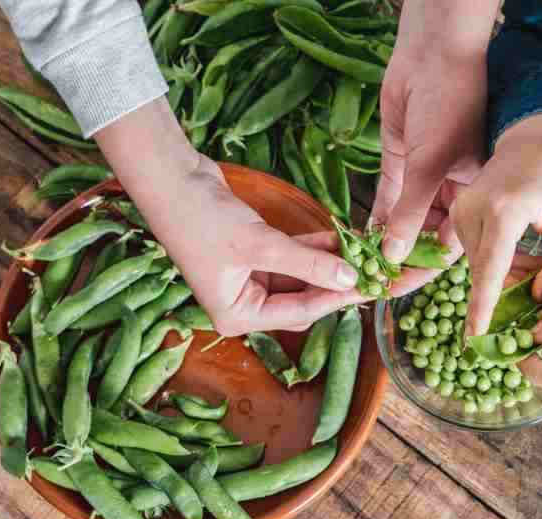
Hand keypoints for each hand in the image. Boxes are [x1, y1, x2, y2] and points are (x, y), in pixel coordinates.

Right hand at [95, 98, 361, 335]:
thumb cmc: (203, 220)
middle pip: (301, 299)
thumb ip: (307, 263)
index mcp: (237, 316)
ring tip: (360, 250)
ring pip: (298, 277)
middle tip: (370, 271)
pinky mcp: (252, 254)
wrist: (171, 179)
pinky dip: (310, 248)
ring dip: (325, 263)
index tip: (371, 287)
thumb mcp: (260, 245)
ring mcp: (247, 279)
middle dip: (332, 283)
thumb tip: (350, 278)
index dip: (336, 298)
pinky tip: (338, 238)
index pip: (299, 313)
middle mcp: (242, 304)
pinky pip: (290, 257)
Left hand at [372, 0, 499, 286]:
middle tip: (375, 284)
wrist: (433, 52)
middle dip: (402, 260)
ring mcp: (425, 176)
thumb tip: (394, 255)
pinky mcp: (402, 161)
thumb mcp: (431, 165)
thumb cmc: (449, 104)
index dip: (427, 269)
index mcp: (475, 192)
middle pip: (425, 236)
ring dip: (385, 241)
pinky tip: (359, 238)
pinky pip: (389, 198)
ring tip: (362, 266)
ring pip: (405, 219)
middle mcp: (451, 189)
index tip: (403, 290)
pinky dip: (376, 217)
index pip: (452, 243)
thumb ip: (411, 212)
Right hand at [451, 112, 541, 336]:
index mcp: (502, 211)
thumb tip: (541, 295)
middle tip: (541, 285)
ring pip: (479, 266)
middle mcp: (471, 211)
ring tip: (534, 259)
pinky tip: (518, 250)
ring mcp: (459, 213)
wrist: (529, 139)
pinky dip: (497, 262)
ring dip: (505, 274)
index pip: (490, 268)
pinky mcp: (456, 215)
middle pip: (485, 272)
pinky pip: (475, 254)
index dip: (483, 305)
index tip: (475, 336)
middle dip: (510, 288)